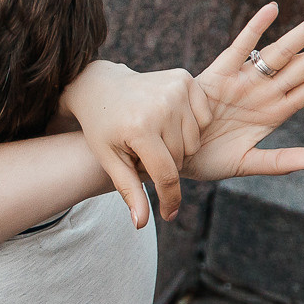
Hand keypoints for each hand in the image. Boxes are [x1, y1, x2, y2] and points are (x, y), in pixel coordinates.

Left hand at [58, 60, 202, 226]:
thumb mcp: (109, 160)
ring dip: (178, 147)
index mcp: (139, 128)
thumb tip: (140, 224)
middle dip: (166, 164)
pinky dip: (189, 127)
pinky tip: (167, 122)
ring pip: (194, 140)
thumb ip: (128, 191)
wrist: (101, 86)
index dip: (169, 198)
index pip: (166, 174)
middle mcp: (161, 106)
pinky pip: (203, 118)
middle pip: (182, 157)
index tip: (168, 214)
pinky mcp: (184, 79)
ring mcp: (175, 89)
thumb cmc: (102, 128)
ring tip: (154, 139)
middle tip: (144, 155)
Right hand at [186, 3, 303, 182]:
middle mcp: (263, 92)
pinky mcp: (217, 75)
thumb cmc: (204, 160)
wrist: (165, 153)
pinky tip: (272, 10)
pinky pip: (239, 48)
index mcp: (275, 113)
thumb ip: (279, 161)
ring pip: (280, 53)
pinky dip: (255, 28)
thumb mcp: (244, 164)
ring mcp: (242, 81)